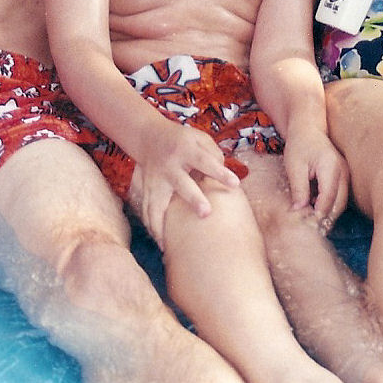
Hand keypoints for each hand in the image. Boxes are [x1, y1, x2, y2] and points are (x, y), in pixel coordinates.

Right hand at [127, 121, 241, 240]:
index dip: (220, 172)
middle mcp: (170, 166)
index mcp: (186, 150)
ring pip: (157, 203)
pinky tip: (162, 244)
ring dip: (163, 224)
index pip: (205, 161)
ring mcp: (156, 180)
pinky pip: (147, 211)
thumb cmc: (183, 140)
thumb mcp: (199, 138)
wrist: (149, 136)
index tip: (235, 184)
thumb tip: (224, 177)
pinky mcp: (148, 190)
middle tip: (206, 213)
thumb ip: (213, 154)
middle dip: (193, 199)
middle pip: (182, 183)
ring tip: (169, 245)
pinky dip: (153, 228)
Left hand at [282, 128, 348, 227]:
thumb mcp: (294, 167)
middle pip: (339, 203)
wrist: (308, 129)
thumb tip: (299, 211)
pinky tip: (315, 208)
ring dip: (329, 212)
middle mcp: (343, 172)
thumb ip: (299, 189)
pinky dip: (330, 204)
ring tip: (313, 220)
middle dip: (327, 218)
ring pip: (341, 201)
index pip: (328, 198)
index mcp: (330, 168)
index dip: (319, 214)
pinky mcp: (343, 176)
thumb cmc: (299, 146)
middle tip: (312, 229)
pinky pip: (340, 195)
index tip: (308, 225)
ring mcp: (345, 174)